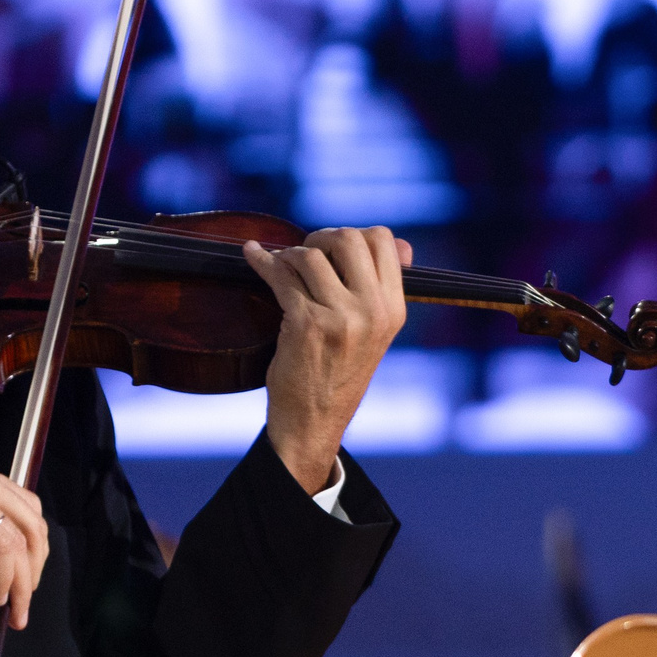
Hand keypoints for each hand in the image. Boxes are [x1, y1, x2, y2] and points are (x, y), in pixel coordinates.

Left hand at [245, 225, 410, 492]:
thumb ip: (384, 289)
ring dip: (289, 256)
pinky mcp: (306, 323)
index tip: (333, 251)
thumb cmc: (340, 373)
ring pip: (311, 255)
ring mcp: (340, 317)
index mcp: (394, 309)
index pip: (385, 240)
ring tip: (283, 269)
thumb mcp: (376, 332)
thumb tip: (405, 245)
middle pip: (348, 238)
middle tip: (305, 255)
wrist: (314, 421)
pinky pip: (281, 275)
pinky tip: (252, 256)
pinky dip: (262, 261)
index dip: (354, 235)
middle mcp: (373, 311)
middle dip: (320, 238)